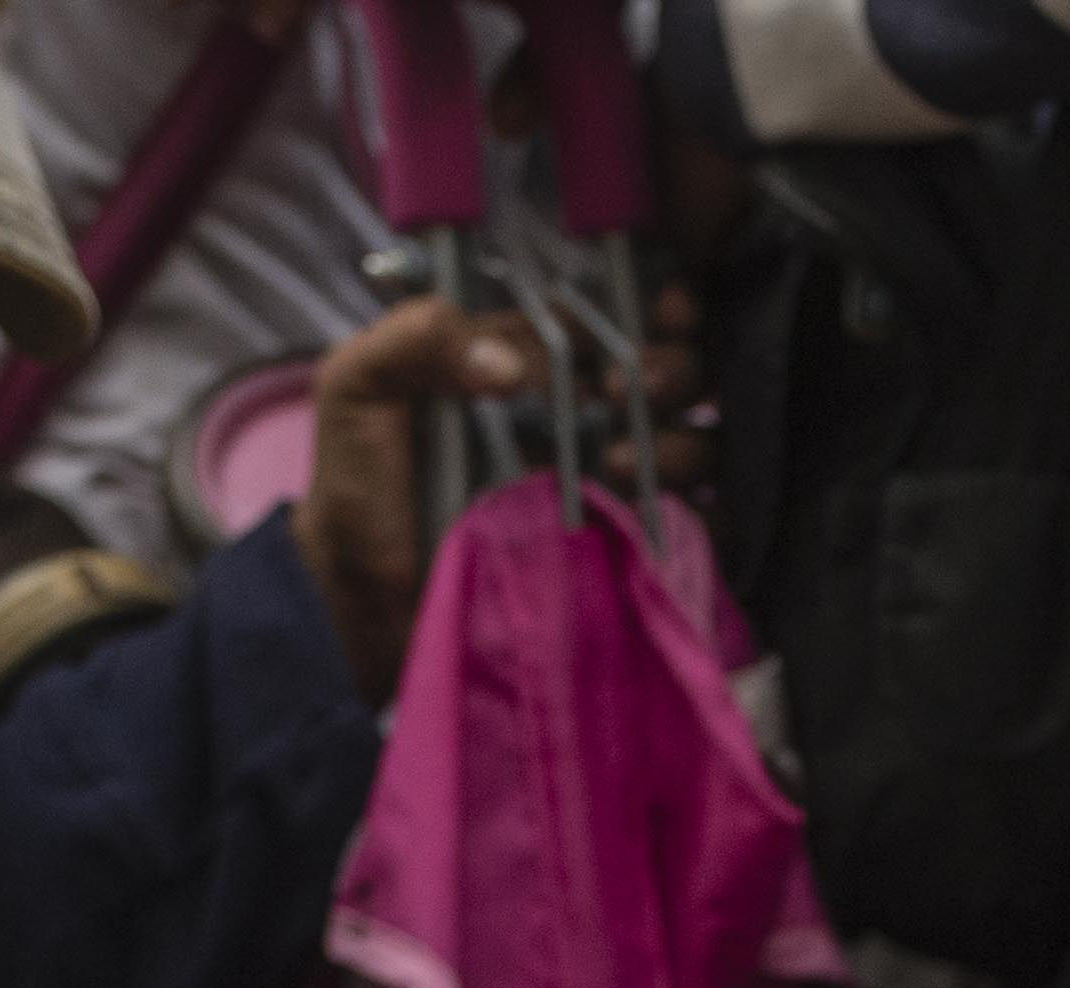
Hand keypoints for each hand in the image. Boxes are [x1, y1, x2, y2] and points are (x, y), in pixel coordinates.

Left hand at [290, 285, 715, 705]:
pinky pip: (699, 534)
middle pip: (677, 374)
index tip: (661, 311)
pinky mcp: (626, 556)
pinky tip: (667, 518)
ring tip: (620, 469)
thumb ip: (418, 339)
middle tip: (633, 387)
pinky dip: (708, 523)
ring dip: (684, 445)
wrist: (361, 599)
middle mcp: (587, 416)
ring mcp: (614, 488)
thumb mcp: (361, 386)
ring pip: (699, 447)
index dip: (656, 305)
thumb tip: (511, 366)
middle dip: (677, 369)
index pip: (621, 319)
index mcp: (535, 362)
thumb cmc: (362, 484)